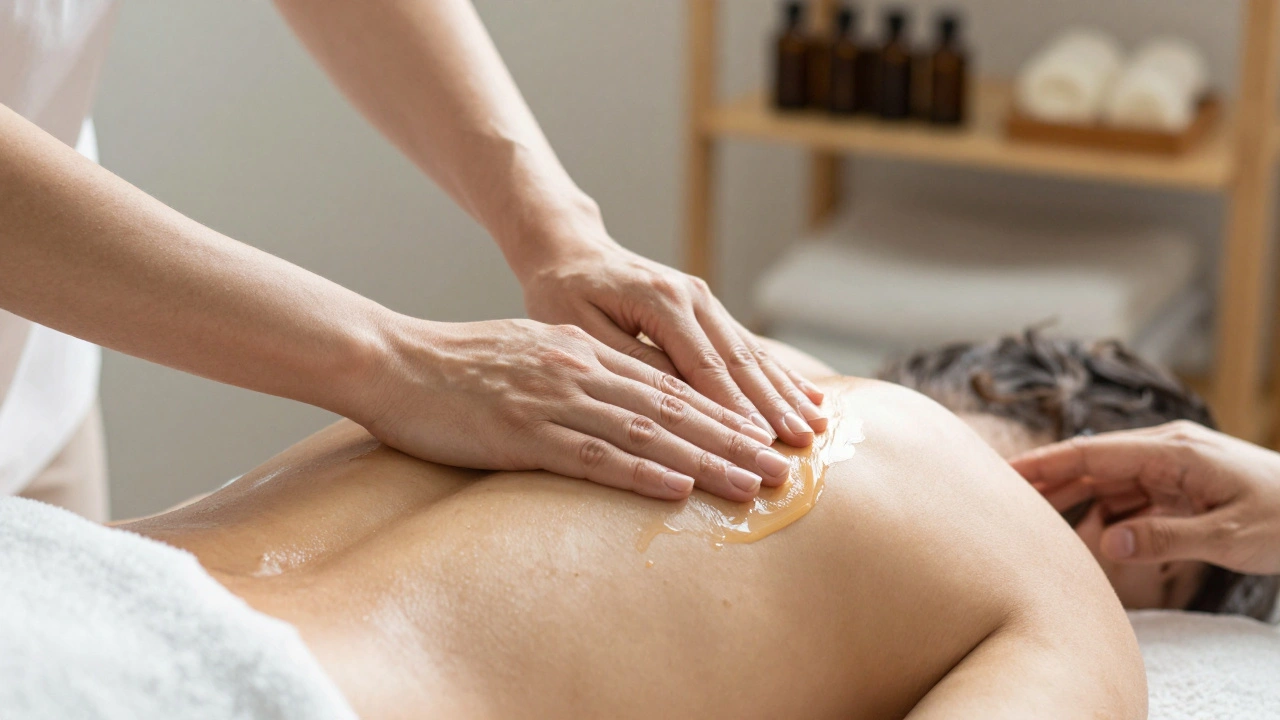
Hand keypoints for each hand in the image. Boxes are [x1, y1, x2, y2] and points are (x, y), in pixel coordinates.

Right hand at [357, 316, 791, 501]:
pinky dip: (640, 472)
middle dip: (734, 440)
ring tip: (752, 483)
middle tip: (781, 467)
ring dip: (705, 460)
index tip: (763, 439)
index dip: (721, 414)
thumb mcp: (531, 355)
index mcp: (585, 353)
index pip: (668, 386)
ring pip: (647, 431)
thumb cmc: (458, 365)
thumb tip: (616, 401)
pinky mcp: (524, 432)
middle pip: (673, 409)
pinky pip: (593, 455)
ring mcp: (555, 399)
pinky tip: (677, 487)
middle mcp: (581, 371)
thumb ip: (577, 372)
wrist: (394, 361)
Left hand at [517, 239, 826, 446]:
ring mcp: (705, 301)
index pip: (706, 367)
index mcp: (662, 301)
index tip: (758, 444)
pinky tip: (810, 396)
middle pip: (741, 362)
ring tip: (816, 427)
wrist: (570, 251)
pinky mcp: (708, 310)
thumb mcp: (581, 329)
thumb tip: (676, 399)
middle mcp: (693, 297)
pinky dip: (780, 375)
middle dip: (774, 407)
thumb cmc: (564, 293)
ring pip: (752, 355)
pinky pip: (749, 347)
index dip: (735, 409)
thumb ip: (629, 361)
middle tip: (801, 446)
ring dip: (786, 393)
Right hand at [1009, 421, 1279, 574]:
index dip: (1046, 462)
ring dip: (1078, 499)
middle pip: (1093, 463)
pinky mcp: (1184, 485)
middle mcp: (1168, 451)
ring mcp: (1176, 467)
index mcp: (1173, 452)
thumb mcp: (1228, 536)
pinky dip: (1110, 513)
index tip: (1006, 472)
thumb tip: (1106, 543)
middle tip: (1005, 497)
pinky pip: (1133, 495)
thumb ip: (1164, 539)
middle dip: (1050, 479)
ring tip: (1041, 520)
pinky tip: (1095, 534)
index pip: (1093, 453)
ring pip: (1110, 480)